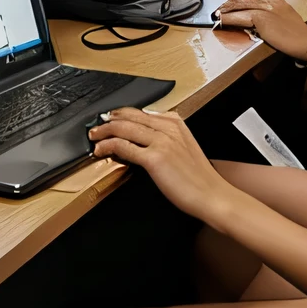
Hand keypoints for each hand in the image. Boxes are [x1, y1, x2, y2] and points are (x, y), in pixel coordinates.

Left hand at [88, 109, 229, 220]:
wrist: (212, 195)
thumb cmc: (200, 178)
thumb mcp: (186, 149)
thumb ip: (168, 139)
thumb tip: (146, 140)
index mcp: (177, 124)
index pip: (144, 113)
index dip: (124, 114)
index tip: (112, 119)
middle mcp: (169, 129)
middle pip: (132, 117)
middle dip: (110, 119)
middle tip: (97, 125)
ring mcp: (161, 142)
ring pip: (125, 128)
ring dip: (105, 130)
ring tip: (94, 136)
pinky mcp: (154, 158)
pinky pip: (125, 147)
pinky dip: (109, 146)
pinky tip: (100, 149)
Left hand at [214, 0, 306, 60]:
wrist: (306, 42)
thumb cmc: (297, 34)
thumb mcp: (285, 18)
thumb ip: (272, 16)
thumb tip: (259, 21)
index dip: (237, 3)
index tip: (229, 7)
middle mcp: (268, 0)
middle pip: (242, 0)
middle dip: (228, 5)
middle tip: (218, 11)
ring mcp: (264, 8)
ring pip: (239, 7)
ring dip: (226, 11)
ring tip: (217, 15)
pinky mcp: (260, 18)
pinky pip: (239, 17)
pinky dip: (229, 19)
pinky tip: (221, 21)